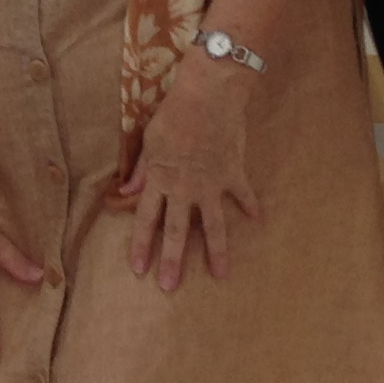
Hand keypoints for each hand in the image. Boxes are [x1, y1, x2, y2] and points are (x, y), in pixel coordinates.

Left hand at [116, 58, 259, 288]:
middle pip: (177, 231)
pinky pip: (243, 194)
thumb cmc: (173, 113)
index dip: (142, 245)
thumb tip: (125, 190)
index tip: (140, 269)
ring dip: (217, 252)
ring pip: (214, 225)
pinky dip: (251, 205)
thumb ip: (140, 169)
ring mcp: (211, 184)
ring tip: (220, 274)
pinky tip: (258, 219)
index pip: (146, 220)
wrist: (208, 96)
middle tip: (170, 286)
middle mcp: (184, 188)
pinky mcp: (233, 173)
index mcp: (159, 180)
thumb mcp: (148, 140)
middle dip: (173, 261)